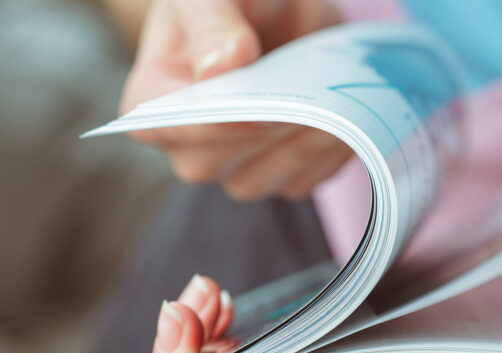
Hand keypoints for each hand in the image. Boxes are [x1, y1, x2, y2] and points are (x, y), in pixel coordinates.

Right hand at [122, 0, 352, 199]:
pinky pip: (303, 179)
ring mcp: (235, 167)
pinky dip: (326, 152)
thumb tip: (222, 65)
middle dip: (262, 129)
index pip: (167, 125)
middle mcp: (189, 145)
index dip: (212, 121)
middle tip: (306, 95)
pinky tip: (342, 116)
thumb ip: (211, 23)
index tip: (256, 108)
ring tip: (330, 101)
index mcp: (153, 100)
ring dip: (299, 143)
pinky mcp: (281, 175)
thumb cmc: (234, 2)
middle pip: (212, 161)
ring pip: (259, 180)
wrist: (284, 14)